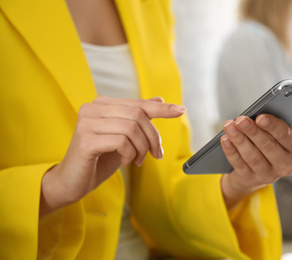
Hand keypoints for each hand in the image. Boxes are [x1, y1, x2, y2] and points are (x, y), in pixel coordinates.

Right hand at [40, 96, 185, 216]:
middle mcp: (92, 108)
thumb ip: (138, 118)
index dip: (162, 108)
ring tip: (137, 160)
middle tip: (156, 154)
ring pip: (132, 128)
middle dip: (153, 137)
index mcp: (102, 104)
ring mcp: (87, 123)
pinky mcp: (85, 140)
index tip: (181, 110)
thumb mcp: (124, 137)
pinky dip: (130, 154)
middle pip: (138, 116)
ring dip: (142, 148)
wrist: (72, 182)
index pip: (138, 104)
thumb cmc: (99, 158)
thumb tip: (159, 99)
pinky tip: (124, 162)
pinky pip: (122, 142)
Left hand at [220, 107, 291, 208]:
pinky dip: (231, 151)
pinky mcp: (251, 181)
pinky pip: (240, 165)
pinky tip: (225, 140)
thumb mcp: (283, 133)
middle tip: (241, 119)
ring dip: (240, 140)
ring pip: (253, 156)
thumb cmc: (270, 144)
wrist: (253, 171)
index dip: (274, 127)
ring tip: (229, 126)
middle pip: (268, 147)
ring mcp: (268, 175)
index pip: (287, 137)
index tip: (261, 117)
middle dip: (253, 132)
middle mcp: (285, 165)